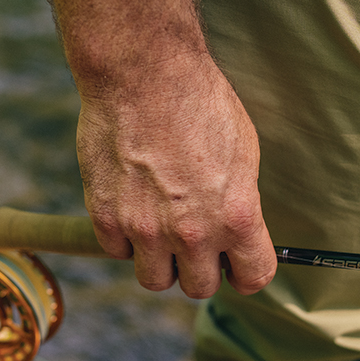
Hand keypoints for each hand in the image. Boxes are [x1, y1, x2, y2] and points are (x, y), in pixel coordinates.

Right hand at [34, 0, 276, 297]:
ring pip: (155, 280)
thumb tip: (237, 235)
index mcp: (237, 217)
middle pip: (200, 288)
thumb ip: (240, 206)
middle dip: (201, 268)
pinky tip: (133, 207)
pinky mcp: (106, 217)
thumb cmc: (201, 105)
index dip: (246, 271)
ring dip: (161, 261)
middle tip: (196, 242)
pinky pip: (118, 252)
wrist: (145, 73)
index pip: (253, 278)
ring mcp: (146, 229)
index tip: (238, 263)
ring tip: (162, 228)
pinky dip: (125, 237)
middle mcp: (193, 232)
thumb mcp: (244, 156)